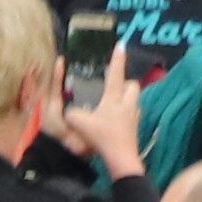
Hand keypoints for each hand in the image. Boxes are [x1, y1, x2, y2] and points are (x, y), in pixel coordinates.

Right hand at [66, 44, 148, 177]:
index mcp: (115, 98)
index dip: (118, 59)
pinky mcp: (135, 128)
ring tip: (113, 104)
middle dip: (125, 82)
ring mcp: (134, 116)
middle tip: (114, 86)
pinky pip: (132, 114)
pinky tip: (116, 122)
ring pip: (134, 99)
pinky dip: (125, 114)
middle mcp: (128, 103)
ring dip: (126, 98)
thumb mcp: (80, 124)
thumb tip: (66, 111)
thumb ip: (70, 114)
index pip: (116, 73)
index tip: (121, 44)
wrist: (121, 157)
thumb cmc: (103, 136)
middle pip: (133, 85)